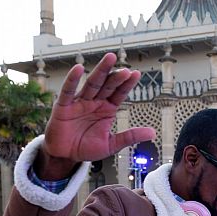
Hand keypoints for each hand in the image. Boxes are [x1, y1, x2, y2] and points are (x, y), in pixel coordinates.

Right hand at [37, 53, 155, 178]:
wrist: (65, 155)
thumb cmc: (87, 147)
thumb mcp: (111, 144)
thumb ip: (130, 137)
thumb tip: (152, 133)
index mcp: (107, 109)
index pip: (119, 93)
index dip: (126, 84)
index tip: (136, 74)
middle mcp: (94, 102)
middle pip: (107, 85)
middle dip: (116, 76)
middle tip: (125, 68)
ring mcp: (80, 102)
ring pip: (91, 84)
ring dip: (100, 71)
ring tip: (109, 59)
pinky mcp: (64, 106)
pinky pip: (68, 91)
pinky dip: (72, 80)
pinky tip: (78, 69)